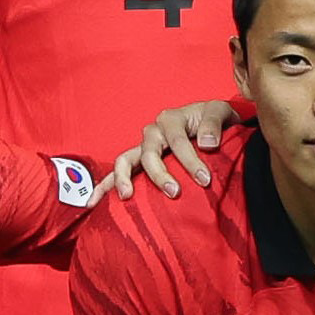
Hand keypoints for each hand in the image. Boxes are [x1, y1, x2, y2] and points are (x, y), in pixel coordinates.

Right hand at [105, 98, 239, 195]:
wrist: (212, 126)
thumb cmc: (214, 120)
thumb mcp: (220, 112)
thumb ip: (214, 124)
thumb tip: (206, 144)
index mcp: (171, 119)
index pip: (176, 141)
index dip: (190, 161)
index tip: (204, 180)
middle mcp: (153, 132)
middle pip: (148, 153)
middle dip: (159, 174)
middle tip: (174, 192)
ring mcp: (143, 147)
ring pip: (125, 161)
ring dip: (124, 179)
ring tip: (127, 196)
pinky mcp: (139, 161)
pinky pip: (118, 173)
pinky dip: (104, 186)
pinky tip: (94, 202)